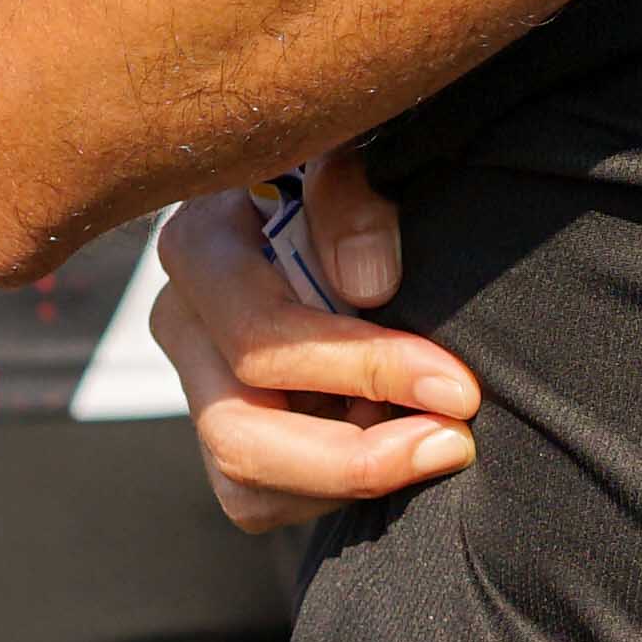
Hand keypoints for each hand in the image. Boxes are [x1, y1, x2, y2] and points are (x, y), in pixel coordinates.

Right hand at [152, 148, 478, 535]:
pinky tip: (393, 437)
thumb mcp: (344, 146)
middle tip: (452, 442)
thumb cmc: (335, 161)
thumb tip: (368, 285)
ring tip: (428, 440)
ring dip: (346, 481)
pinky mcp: (230, 423)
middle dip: (356, 458)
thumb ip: (349, 197)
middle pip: (240, 439)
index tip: (457, 386)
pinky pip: (267, 496)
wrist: (318, 184)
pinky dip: (335, 488)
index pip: (264, 339)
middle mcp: (185, 325)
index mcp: (201, 250)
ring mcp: (200, 383)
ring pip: (247, 488)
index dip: (366, 370)